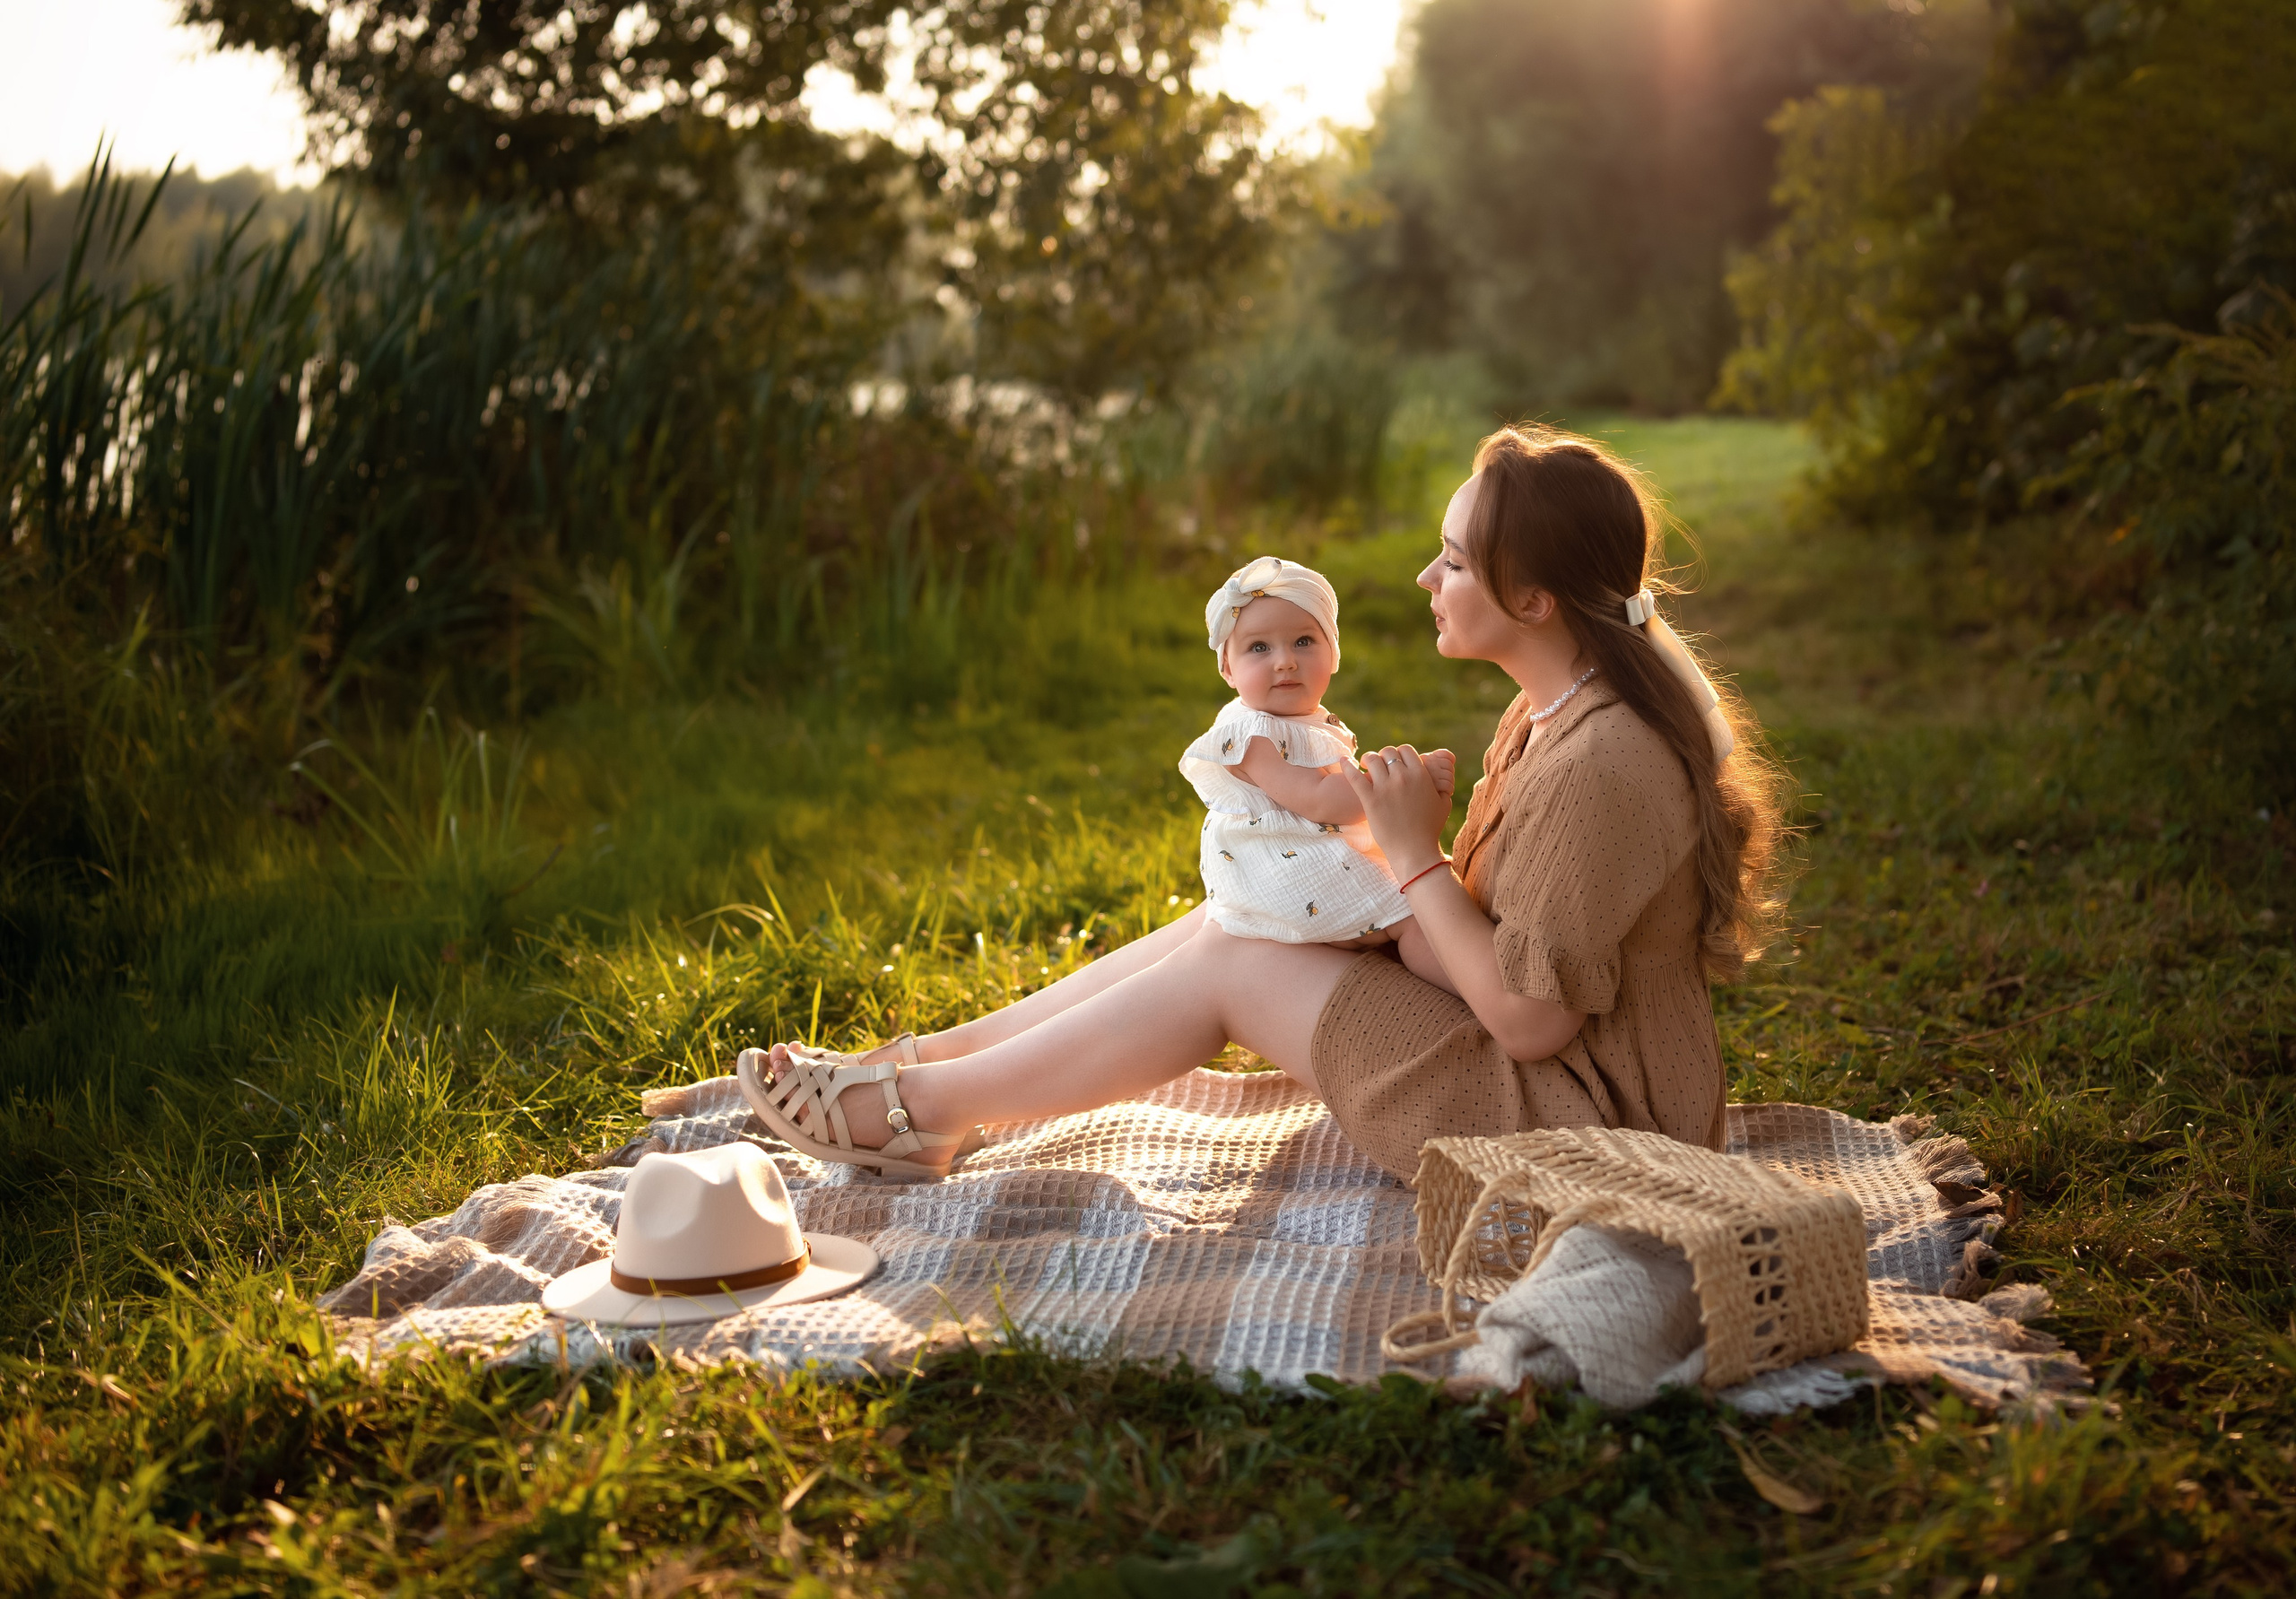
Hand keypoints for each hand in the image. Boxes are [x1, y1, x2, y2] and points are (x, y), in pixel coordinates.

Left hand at [1342, 744, 1452, 879]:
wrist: (1414, 850)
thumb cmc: (1430, 829)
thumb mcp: (1443, 802)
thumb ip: (1441, 784)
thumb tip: (1437, 774)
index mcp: (1421, 775)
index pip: (1406, 750)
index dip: (1400, 753)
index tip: (1396, 761)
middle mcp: (1402, 777)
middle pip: (1388, 752)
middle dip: (1383, 756)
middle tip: (1380, 764)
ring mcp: (1385, 787)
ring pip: (1372, 760)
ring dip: (1368, 759)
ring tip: (1365, 765)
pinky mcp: (1370, 799)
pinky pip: (1354, 776)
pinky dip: (1347, 766)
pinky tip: (1342, 760)